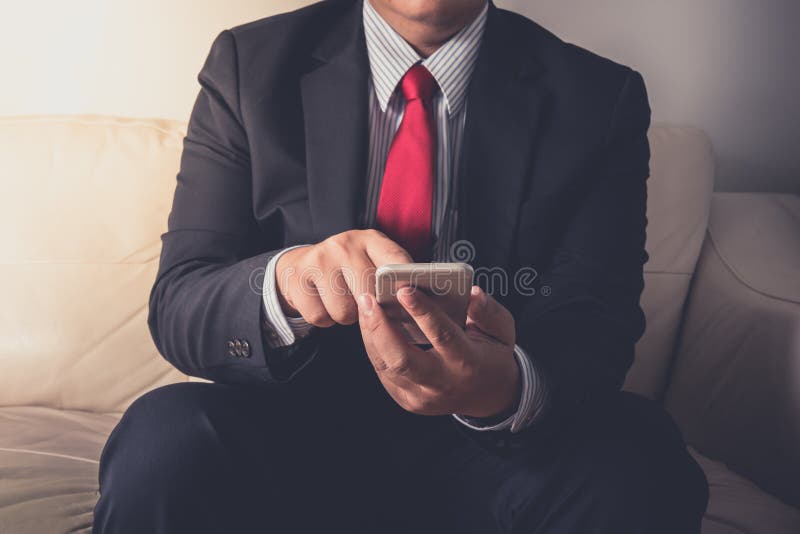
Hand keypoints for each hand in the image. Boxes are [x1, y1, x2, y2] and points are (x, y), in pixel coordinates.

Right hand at [276, 230, 411, 326]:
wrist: (300, 267)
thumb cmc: (347, 270)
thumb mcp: (371, 262)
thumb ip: (393, 276)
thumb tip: (418, 301)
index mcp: (370, 239)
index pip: (395, 260)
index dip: (405, 283)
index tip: (410, 299)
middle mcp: (343, 245)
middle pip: (369, 292)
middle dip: (371, 308)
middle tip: (367, 304)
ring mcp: (318, 260)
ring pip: (345, 311)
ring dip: (346, 316)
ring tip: (343, 301)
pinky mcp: (297, 279)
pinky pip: (321, 317)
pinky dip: (325, 319)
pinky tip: (324, 304)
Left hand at [356, 285, 520, 417]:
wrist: (487, 397)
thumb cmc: (492, 356)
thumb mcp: (503, 332)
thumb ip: (489, 312)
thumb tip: (472, 293)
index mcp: (468, 364)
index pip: (442, 336)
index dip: (422, 312)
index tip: (404, 289)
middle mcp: (442, 384)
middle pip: (403, 359)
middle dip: (381, 327)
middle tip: (368, 298)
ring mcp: (421, 396)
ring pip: (387, 365)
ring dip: (371, 333)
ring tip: (365, 305)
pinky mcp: (406, 400)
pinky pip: (383, 371)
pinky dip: (374, 345)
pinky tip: (370, 324)